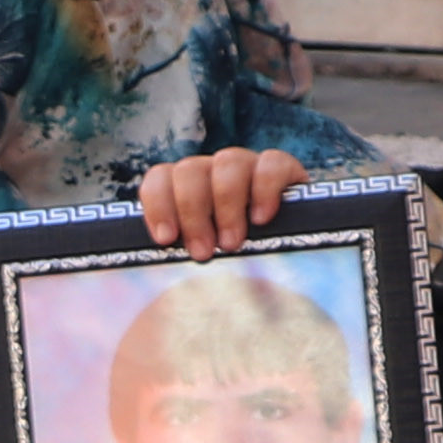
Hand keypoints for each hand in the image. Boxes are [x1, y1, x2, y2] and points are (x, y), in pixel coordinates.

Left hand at [135, 145, 318, 254]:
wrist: (292, 256)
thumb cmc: (236, 260)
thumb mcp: (205, 256)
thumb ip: (181, 255)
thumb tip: (151, 280)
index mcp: (186, 186)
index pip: (160, 177)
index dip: (158, 204)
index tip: (166, 238)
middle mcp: (213, 170)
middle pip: (190, 170)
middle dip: (193, 213)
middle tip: (203, 251)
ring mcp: (247, 165)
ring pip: (228, 162)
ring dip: (226, 205)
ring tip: (230, 242)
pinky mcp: (283, 168)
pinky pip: (272, 162)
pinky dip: (264, 188)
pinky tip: (261, 218)